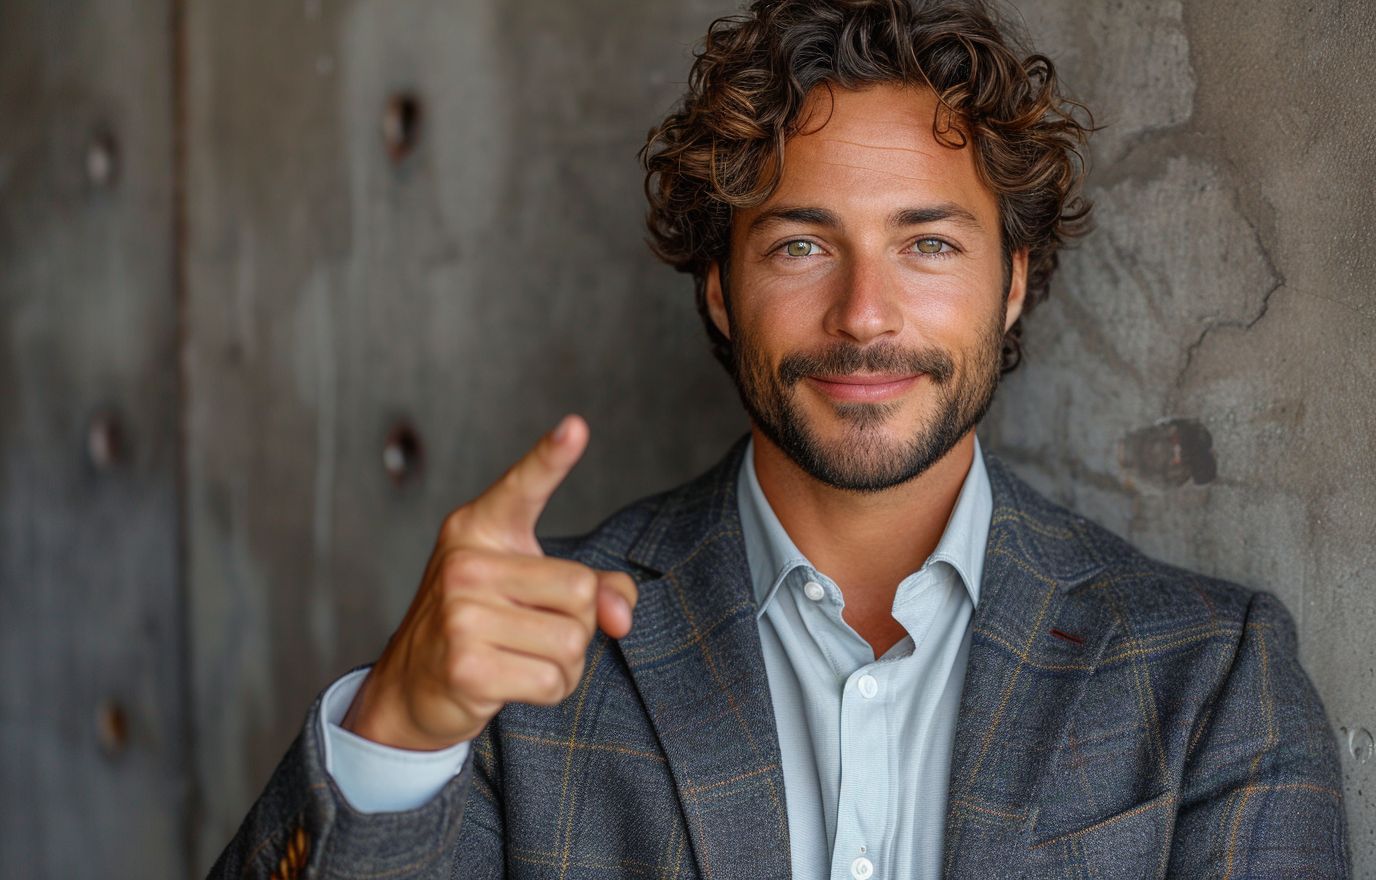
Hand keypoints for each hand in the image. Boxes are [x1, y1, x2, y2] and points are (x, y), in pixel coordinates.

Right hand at [342, 415, 637, 749]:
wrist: (412, 687)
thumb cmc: (483, 627)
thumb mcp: (533, 591)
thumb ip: (594, 589)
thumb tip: (620, 616)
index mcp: (481, 529)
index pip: (523, 487)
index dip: (551, 457)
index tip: (576, 426)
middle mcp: (466, 563)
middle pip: (580, 591)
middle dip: (576, 624)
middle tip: (531, 631)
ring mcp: (460, 614)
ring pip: (573, 642)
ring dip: (564, 663)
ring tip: (520, 657)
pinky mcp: (466, 665)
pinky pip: (554, 681)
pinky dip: (549, 690)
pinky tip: (511, 682)